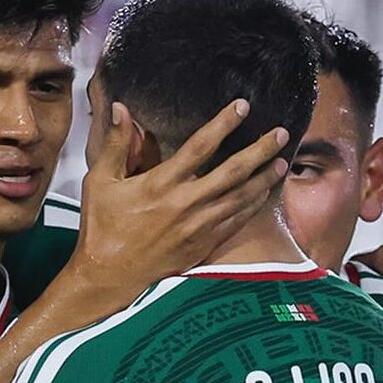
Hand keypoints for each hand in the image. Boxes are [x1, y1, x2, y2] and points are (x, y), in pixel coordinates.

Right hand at [69, 100, 290, 311]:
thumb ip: (116, 145)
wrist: (109, 275)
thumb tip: (120, 109)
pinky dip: (252, 207)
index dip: (223, 124)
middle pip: (232, 172)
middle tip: (281, 134)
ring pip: (240, 198)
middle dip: (260, 151)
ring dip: (263, 179)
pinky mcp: (202, 245)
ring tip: (282, 162)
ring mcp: (197, 226)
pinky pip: (235, 222)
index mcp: (160, 183)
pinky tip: (263, 195)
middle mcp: (185, 204)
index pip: (200, 146)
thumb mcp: (100, 182)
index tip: (242, 107)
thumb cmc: (102, 227)